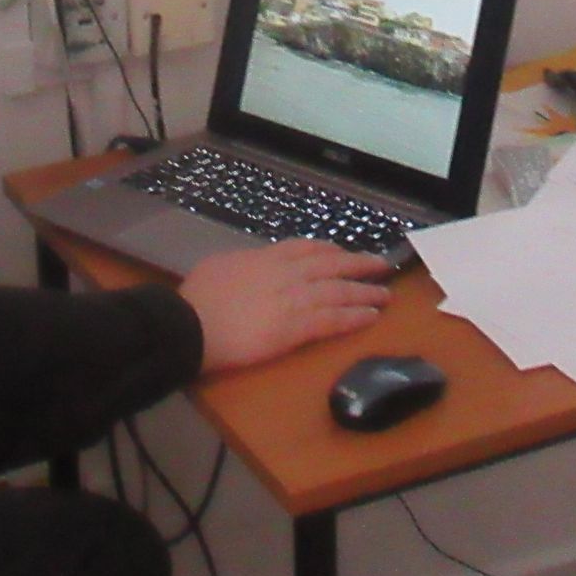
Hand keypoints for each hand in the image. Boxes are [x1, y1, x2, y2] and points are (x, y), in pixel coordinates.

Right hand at [176, 239, 391, 373]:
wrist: (190, 326)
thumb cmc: (196, 300)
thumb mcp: (217, 267)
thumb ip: (241, 265)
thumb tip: (247, 268)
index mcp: (265, 258)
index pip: (306, 248)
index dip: (330, 250)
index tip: (343, 252)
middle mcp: (285, 273)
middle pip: (332, 264)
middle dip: (359, 263)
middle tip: (381, 265)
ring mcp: (292, 299)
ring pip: (339, 291)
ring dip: (365, 292)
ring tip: (385, 295)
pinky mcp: (294, 327)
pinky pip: (332, 319)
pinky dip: (354, 317)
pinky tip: (371, 317)